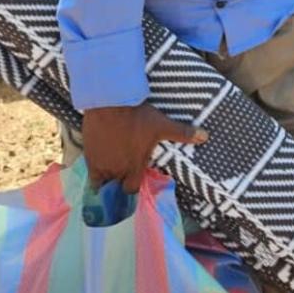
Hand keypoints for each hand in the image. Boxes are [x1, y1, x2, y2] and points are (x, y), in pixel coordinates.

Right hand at [82, 102, 207, 193]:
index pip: (131, 190)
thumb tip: (205, 136)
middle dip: (118, 184)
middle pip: (115, 188)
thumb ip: (182, 133)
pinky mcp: (88, 155)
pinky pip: (89, 171)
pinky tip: (99, 160)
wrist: (110, 102)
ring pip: (100, 183)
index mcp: (134, 167)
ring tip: (110, 171)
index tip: (135, 178)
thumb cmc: (138, 116)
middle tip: (121, 176)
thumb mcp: (162, 125)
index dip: (133, 186)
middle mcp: (116, 171)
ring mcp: (100, 164)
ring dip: (105, 180)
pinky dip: (94, 169)